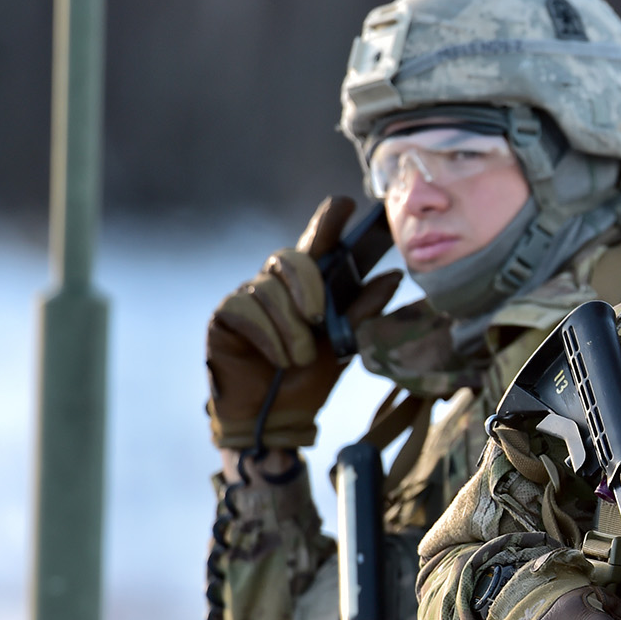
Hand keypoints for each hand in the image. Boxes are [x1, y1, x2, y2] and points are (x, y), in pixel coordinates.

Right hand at [206, 196, 400, 449]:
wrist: (276, 416)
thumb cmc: (311, 377)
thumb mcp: (345, 345)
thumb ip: (364, 311)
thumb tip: (393, 277)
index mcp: (311, 286)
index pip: (319, 245)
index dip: (329, 222)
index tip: (345, 203)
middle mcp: (279, 283)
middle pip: (292, 258)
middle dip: (309, 287)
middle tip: (319, 320)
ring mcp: (250, 295)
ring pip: (270, 290)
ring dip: (290, 329)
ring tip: (298, 357)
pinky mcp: (226, 314)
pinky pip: (246, 309)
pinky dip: (268, 336)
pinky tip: (277, 357)